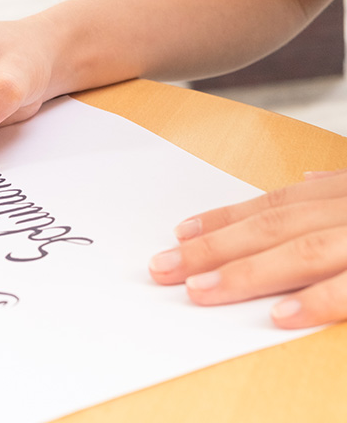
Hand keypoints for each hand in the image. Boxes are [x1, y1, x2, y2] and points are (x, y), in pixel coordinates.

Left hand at [149, 168, 346, 328]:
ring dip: (246, 272)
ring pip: (301, 251)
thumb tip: (310, 178)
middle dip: (212, 247)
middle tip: (165, 267)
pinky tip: (278, 316)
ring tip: (199, 289)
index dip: (224, 219)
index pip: (274, 205)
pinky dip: (317, 300)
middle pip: (271, 227)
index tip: (180, 233)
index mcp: (343, 195)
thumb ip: (340, 187)